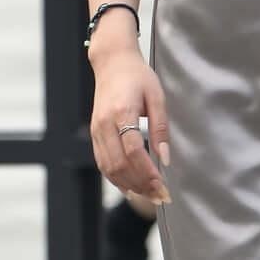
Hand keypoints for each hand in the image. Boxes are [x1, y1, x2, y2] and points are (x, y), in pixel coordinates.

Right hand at [90, 38, 171, 203]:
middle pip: (119, 164)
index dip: (147, 171)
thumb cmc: (138, 77)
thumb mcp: (157, 96)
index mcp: (120, 112)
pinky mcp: (94, 134)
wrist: (112, 63)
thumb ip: (161, 127)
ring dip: (129, 185)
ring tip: (149, 195)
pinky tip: (131, 187)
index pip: (133, 150)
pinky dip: (116, 178)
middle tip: (160, 196)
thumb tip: (165, 158)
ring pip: (108, 167)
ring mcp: (96, 130)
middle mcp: (104, 124)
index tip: (162, 185)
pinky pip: (102, 162)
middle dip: (140, 184)